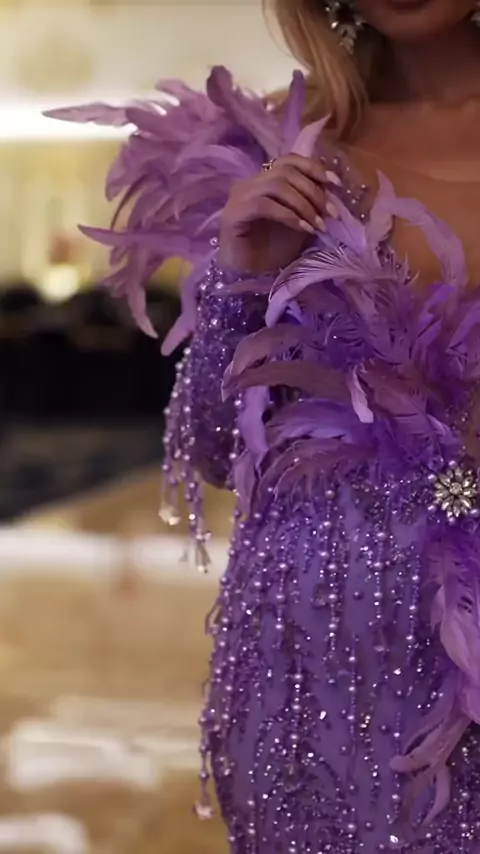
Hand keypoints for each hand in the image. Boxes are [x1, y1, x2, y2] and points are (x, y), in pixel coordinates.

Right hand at [218, 154, 340, 273]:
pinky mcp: (234, 214)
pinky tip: (303, 229)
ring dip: (304, 204)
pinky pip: (264, 205)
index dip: (314, 168)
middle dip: (314, 191)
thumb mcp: (298, 223)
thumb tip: (332, 193)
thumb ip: (309, 205)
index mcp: (263, 181)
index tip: (336, 184)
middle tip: (331, 213)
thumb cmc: (270, 252)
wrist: (246, 277)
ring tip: (318, 225)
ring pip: (277, 185)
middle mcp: (249, 184)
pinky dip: (288, 216)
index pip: (289, 160)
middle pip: (286, 171)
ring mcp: (239, 197)